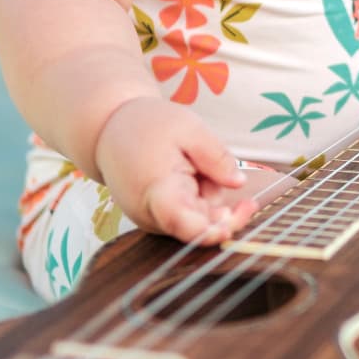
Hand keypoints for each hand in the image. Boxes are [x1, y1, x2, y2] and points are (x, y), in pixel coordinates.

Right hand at [95, 96, 255, 243]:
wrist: (109, 129)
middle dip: (225, 214)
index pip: (183, 223)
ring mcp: (153, 220)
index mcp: (158, 190)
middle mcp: (152, 215)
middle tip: (248, 204)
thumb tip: (239, 183)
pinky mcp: (158, 219)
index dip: (210, 232)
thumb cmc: (147, 125)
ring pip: (197, 220)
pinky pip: (188, 216)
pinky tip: (191, 174)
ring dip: (209, 200)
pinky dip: (199, 199)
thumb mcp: (189, 128)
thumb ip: (215, 157)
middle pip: (198, 227)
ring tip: (195, 166)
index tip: (232, 226)